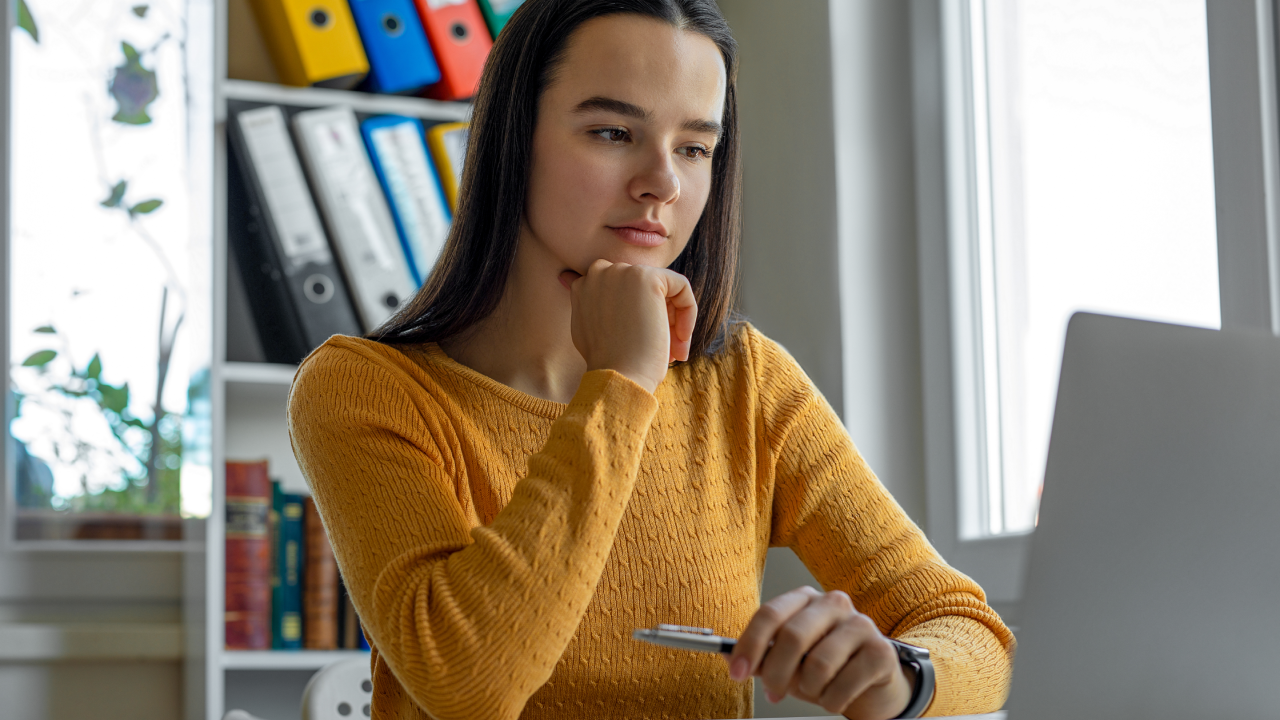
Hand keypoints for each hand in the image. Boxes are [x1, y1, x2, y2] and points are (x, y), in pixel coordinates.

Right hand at [561, 259, 697, 393]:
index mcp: (583, 285)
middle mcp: (599, 272)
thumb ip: (589, 304)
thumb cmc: (607, 363)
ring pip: (663, 290)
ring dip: (672, 321)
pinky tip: (681, 338)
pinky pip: (680, 286)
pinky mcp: (647, 277)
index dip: (637, 317)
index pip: (623, 292)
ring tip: (673, 352)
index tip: (642, 343)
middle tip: (665, 350)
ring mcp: (622, 271)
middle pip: (643, 290)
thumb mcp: (587, 329)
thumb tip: (578, 284)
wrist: (617, 376)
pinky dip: (688, 311)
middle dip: (657, 319)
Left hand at [727, 586, 916, 719]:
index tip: (736, 672)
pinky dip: (832, 700)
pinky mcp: (882, 652)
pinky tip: (836, 696)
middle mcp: (833, 604)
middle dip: (776, 673)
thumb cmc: (825, 666)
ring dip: (809, 690)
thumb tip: (731, 660)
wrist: (872, 682)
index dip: (749, 645)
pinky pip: (844, 684)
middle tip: (773, 692)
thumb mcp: (788, 661)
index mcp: (805, 598)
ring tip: (815, 691)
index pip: (770, 613)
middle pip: (792, 636)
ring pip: (818, 664)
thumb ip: (761, 657)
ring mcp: (861, 625)